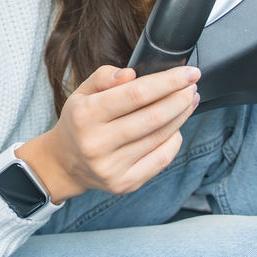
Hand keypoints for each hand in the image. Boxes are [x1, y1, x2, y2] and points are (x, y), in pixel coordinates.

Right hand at [16, 64, 200, 201]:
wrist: (64, 164)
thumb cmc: (78, 122)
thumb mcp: (82, 93)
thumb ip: (104, 77)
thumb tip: (131, 74)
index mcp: (85, 115)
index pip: (135, 94)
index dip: (167, 82)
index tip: (189, 73)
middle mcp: (97, 143)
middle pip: (153, 117)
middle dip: (179, 99)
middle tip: (192, 86)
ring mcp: (112, 167)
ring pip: (160, 137)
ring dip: (181, 116)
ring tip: (188, 101)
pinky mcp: (125, 184)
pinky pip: (161, 159)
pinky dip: (174, 140)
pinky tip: (176, 127)